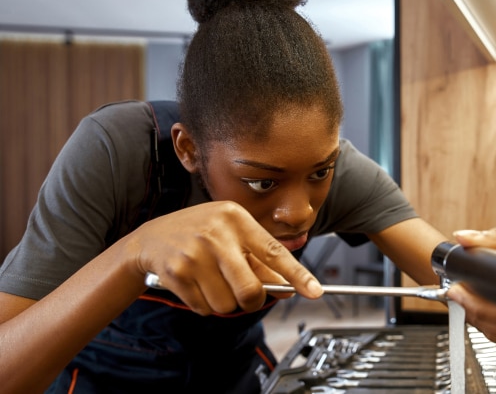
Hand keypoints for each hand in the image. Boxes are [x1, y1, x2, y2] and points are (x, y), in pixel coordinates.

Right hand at [124, 201, 321, 314]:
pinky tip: (195, 285)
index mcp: (236, 218)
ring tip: (213, 283)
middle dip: (251, 300)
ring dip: (224, 303)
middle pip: (250, 289)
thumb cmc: (199, 234)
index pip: (274, 251)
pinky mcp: (177, 272)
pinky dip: (204, 304)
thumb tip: (288, 287)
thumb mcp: (231, 235)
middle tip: (245, 294)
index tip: (315, 291)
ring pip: (227, 303)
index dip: (297, 275)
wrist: (150, 239)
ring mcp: (195, 253)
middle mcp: (217, 233)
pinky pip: (204, 307)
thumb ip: (259, 260)